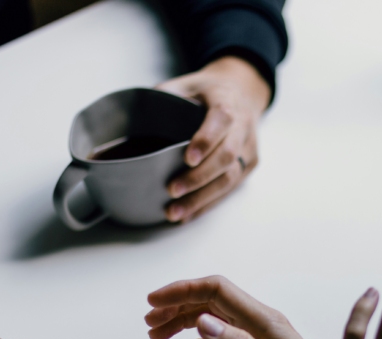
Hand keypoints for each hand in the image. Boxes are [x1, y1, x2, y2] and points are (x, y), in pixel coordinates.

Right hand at [145, 276, 331, 338]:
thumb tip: (203, 321)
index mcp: (265, 321)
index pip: (217, 290)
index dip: (183, 290)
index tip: (153, 301)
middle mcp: (260, 324)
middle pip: (210, 301)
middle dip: (177, 306)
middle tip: (149, 323)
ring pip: (212, 320)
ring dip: (183, 323)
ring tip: (157, 337)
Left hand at [157, 56, 270, 222]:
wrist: (243, 91)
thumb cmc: (209, 91)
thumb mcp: (187, 82)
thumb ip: (164, 94)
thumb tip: (132, 114)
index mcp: (227, 102)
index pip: (221, 121)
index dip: (206, 141)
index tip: (187, 158)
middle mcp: (242, 127)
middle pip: (226, 156)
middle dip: (199, 177)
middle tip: (172, 190)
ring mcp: (248, 149)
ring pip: (230, 178)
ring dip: (202, 198)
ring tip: (176, 212)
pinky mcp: (249, 165)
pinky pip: (230, 189)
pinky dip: (208, 203)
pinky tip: (189, 214)